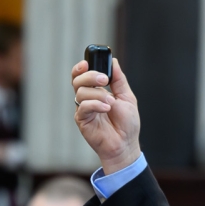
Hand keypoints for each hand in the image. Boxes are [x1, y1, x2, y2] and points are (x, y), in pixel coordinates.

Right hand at [72, 57, 140, 173]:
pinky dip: (96, 104)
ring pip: (81, 92)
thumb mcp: (127, 97)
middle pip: (78, 80)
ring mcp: (84, 109)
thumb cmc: (127, 124)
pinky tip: (106, 109)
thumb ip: (119, 80)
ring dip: (98, 94)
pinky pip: (83, 107)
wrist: (126, 144)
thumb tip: (113, 61)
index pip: (82, 75)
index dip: (81, 67)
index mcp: (96, 91)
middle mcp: (87, 98)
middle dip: (90, 76)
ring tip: (111, 103)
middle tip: (104, 80)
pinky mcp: (82, 120)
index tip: (87, 63)